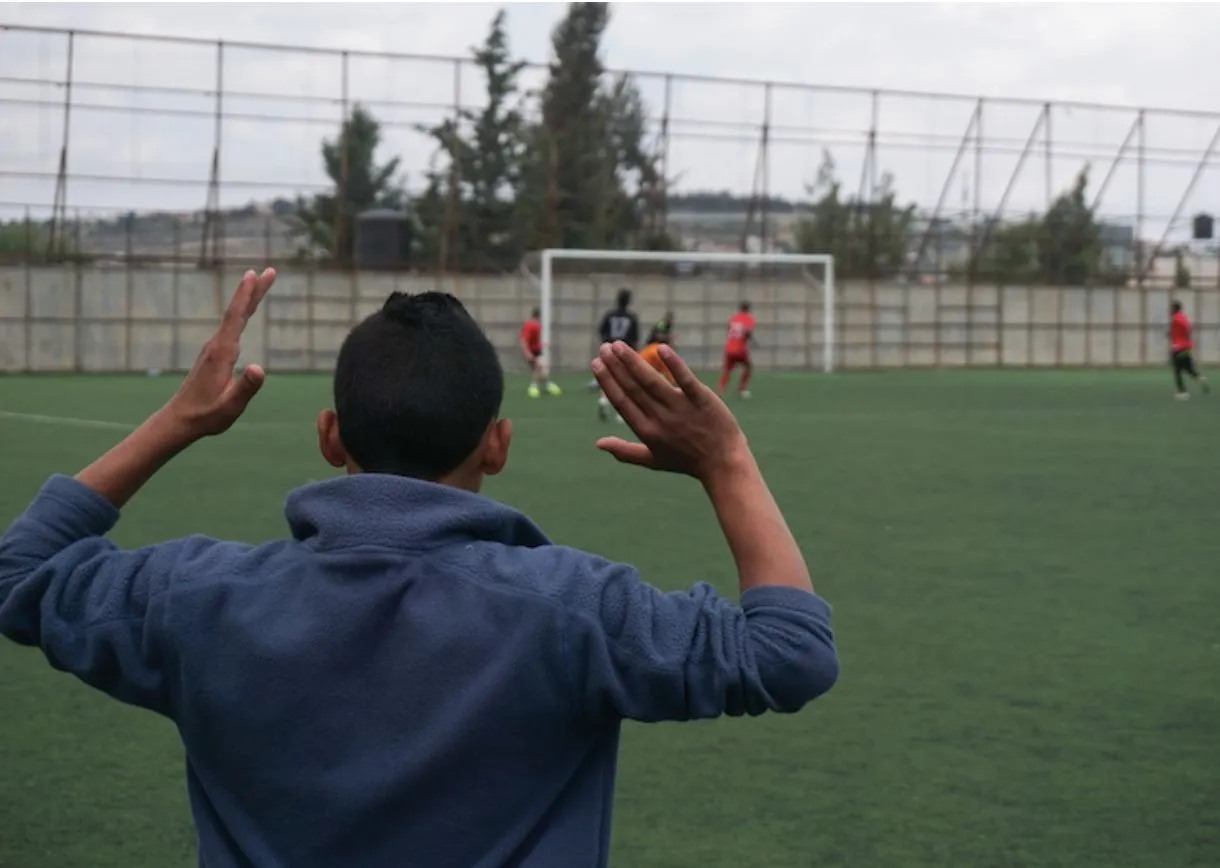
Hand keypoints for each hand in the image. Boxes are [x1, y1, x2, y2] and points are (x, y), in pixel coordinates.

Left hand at [164, 268, 275, 439]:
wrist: (180, 419)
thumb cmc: (207, 415)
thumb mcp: (231, 406)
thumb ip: (246, 388)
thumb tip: (260, 368)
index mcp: (222, 353)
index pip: (236, 318)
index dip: (246, 295)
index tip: (254, 274)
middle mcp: (217, 346)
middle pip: (237, 312)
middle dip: (253, 290)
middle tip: (269, 271)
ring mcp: (214, 349)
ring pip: (235, 317)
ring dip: (249, 299)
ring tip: (261, 283)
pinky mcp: (215, 354)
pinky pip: (232, 326)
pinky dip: (242, 312)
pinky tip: (246, 312)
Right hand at [592, 341, 748, 479]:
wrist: (723, 464)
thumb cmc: (687, 461)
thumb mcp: (653, 460)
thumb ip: (624, 451)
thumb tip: (598, 443)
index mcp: (646, 431)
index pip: (621, 401)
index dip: (607, 381)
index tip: (596, 363)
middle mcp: (660, 418)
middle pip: (633, 388)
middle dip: (615, 366)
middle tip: (604, 347)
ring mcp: (681, 408)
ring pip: (652, 381)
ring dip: (633, 361)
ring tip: (618, 345)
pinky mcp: (702, 399)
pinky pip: (686, 380)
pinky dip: (674, 364)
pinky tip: (661, 348)